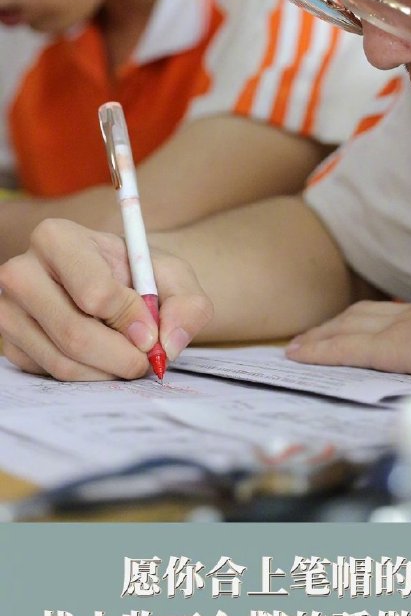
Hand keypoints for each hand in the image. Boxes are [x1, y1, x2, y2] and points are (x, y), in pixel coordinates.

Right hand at [0, 218, 212, 379]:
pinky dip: (89, 376)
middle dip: (121, 357)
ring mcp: (8, 310)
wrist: (113, 283)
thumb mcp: (174, 277)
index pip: (94, 293)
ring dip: (108, 371)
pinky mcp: (9, 343)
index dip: (131, 321)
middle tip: (146, 361)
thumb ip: (188, 305)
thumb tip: (168, 344)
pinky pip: (53, 375)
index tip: (152, 333)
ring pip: (63, 361)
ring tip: (129, 357)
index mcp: (57, 238)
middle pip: (74, 333)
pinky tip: (103, 358)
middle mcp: (21, 271)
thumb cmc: (138, 274)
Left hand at [286, 294, 410, 378]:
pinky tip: (298, 356)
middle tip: (309, 336)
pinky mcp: (388, 349)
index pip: (393, 315)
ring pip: (345, 328)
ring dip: (318, 336)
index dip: (368, 320)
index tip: (353, 327)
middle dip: (333, 325)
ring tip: (296, 347)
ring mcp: (398, 329)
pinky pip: (342, 349)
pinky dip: (317, 351)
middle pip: (360, 315)